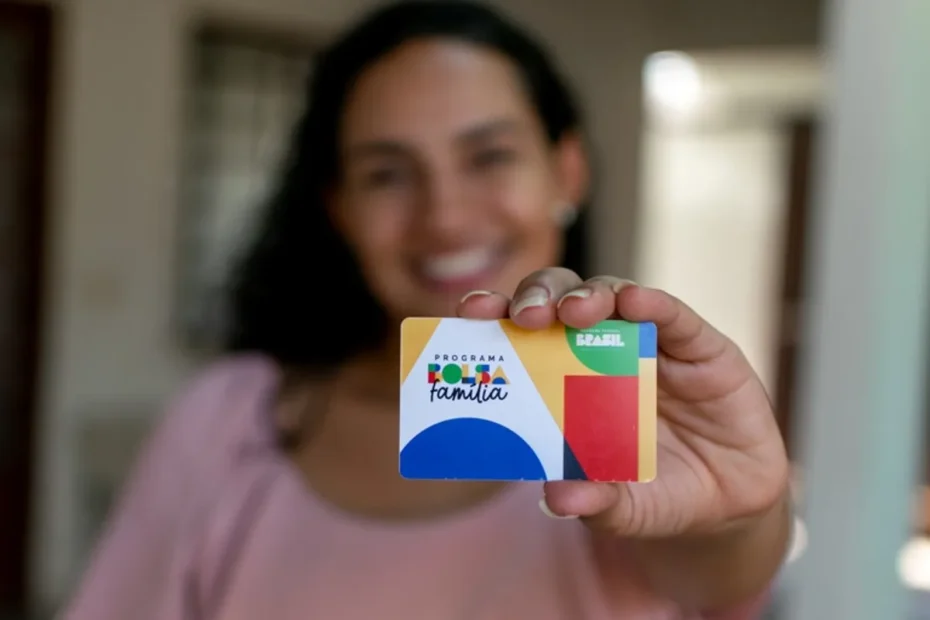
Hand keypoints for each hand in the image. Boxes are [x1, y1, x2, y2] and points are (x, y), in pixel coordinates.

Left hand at [457, 267, 789, 538]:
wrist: (727, 507)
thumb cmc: (657, 494)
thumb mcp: (624, 508)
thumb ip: (594, 502)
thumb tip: (556, 498)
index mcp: (565, 380)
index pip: (523, 335)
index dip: (496, 318)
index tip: (469, 314)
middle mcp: (602, 350)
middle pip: (560, 301)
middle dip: (537, 298)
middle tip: (524, 317)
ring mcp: (651, 344)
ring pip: (612, 296)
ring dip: (590, 296)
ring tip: (575, 311)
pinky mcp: (701, 347)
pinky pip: (675, 316)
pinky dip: (654, 304)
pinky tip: (636, 301)